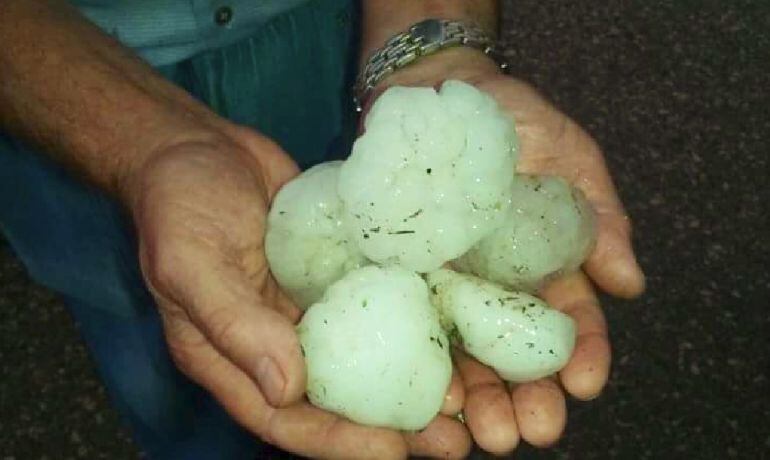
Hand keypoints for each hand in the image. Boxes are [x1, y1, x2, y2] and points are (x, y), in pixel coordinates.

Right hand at [124, 125, 471, 458]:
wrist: (196, 144)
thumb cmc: (176, 202)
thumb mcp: (190, 262)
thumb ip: (233, 324)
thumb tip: (286, 389)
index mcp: (234, 356)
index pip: (286, 419)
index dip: (339, 442)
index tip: (393, 452)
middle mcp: (277, 341)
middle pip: (338, 399)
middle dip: (393, 425)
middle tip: (452, 440)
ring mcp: (311, 306)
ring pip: (367, 355)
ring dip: (414, 379)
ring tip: (467, 398)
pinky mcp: (336, 271)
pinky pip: (378, 302)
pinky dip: (414, 319)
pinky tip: (453, 328)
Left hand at [374, 48, 645, 453]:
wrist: (436, 91)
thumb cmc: (512, 121)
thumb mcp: (568, 158)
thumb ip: (599, 217)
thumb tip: (631, 284)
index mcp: (545, 266)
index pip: (571, 323)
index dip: (583, 357)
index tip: (585, 385)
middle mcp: (497, 287)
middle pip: (516, 356)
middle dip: (527, 399)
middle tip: (530, 431)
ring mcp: (449, 285)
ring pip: (467, 356)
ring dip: (478, 400)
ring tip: (483, 433)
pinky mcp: (404, 275)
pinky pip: (414, 326)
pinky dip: (424, 365)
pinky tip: (431, 395)